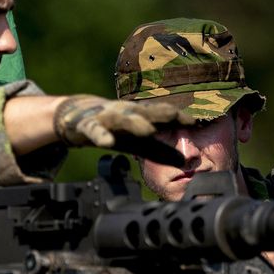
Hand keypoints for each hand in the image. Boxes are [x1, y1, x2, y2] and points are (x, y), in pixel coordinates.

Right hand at [53, 95, 191, 147]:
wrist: (78, 118)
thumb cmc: (114, 130)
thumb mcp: (138, 143)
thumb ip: (161, 152)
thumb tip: (186, 162)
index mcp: (139, 114)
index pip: (162, 114)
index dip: (178, 117)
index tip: (195, 122)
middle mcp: (125, 112)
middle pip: (145, 112)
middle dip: (161, 113)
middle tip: (177, 117)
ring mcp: (105, 117)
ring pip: (121, 118)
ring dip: (134, 122)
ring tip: (148, 130)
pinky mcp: (87, 125)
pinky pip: (94, 130)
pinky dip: (101, 135)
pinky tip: (107, 142)